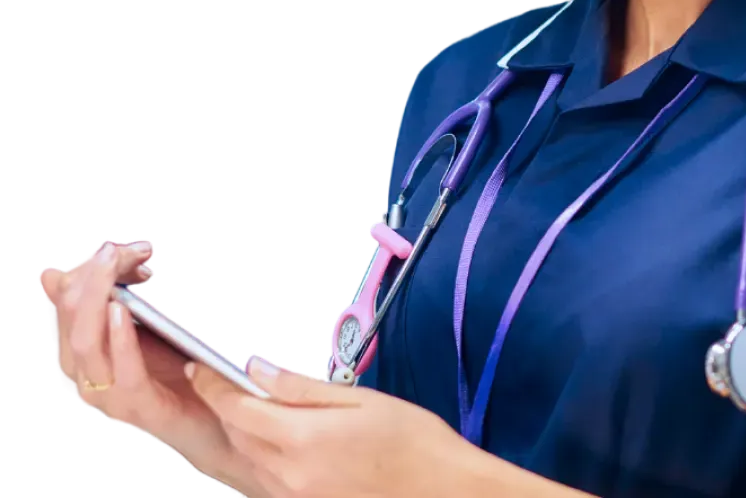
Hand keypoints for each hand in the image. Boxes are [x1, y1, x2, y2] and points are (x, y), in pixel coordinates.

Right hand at [40, 240, 238, 468]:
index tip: (120, 249)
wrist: (210, 415)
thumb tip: (72, 266)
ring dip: (98, 298)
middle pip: (71, 318)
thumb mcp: (140, 325)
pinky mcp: (136, 406)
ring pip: (86, 342)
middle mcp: (83, 375)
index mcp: (79, 353)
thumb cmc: (174, 367)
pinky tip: (122, 310)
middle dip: (92, 277)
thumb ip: (112, 299)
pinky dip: (120, 338)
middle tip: (115, 251)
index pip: (66, 302)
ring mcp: (107, 395)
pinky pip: (122, 371)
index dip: (87, 270)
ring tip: (112, 266)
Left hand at [189, 357, 472, 497]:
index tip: (198, 366)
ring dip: (238, 432)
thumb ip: (301, 388)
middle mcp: (286, 477)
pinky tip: (271, 439)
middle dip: (223, 407)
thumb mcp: (360, 399)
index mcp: (301, 440)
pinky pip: (262, 481)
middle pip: (235, 437)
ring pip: (245, 461)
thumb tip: (256, 372)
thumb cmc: (410, 438)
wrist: (441, 491)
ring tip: (245, 405)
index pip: (238, 409)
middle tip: (222, 379)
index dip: (213, 386)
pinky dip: (256, 455)